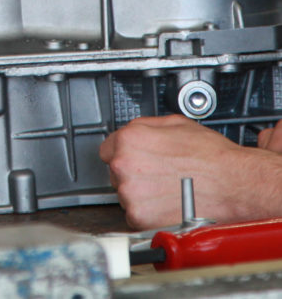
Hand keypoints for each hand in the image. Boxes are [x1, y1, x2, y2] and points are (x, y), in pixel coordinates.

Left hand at [100, 115, 281, 228]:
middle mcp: (124, 166)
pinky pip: (136, 216)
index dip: (125, 153)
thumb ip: (144, 127)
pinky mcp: (140, 219)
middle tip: (159, 174)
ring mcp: (131, 194)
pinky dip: (150, 213)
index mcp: (129, 140)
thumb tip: (135, 132)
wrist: (234, 185)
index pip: (108, 148)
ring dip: (141, 194)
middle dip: (134, 173)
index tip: (137, 159)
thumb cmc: (210, 156)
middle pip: (117, 172)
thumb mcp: (174, 123)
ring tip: (168, 190)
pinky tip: (169, 204)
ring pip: (126, 195)